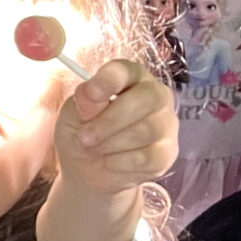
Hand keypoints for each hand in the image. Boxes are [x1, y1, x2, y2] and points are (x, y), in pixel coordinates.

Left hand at [54, 60, 179, 195]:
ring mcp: (166, 125)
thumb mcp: (74, 114)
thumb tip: (90, 94)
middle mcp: (156, 96)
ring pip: (145, 131)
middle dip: (110, 121)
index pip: (126, 70)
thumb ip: (83, 102)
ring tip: (94, 148)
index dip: (109, 80)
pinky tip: (110, 162)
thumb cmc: (83, 131)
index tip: (91, 93)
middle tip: (84, 137)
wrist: (88, 170)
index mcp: (131, 77)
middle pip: (145, 99)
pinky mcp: (167, 153)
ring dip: (110, 144)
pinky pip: (146, 157)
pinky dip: (119, 162)